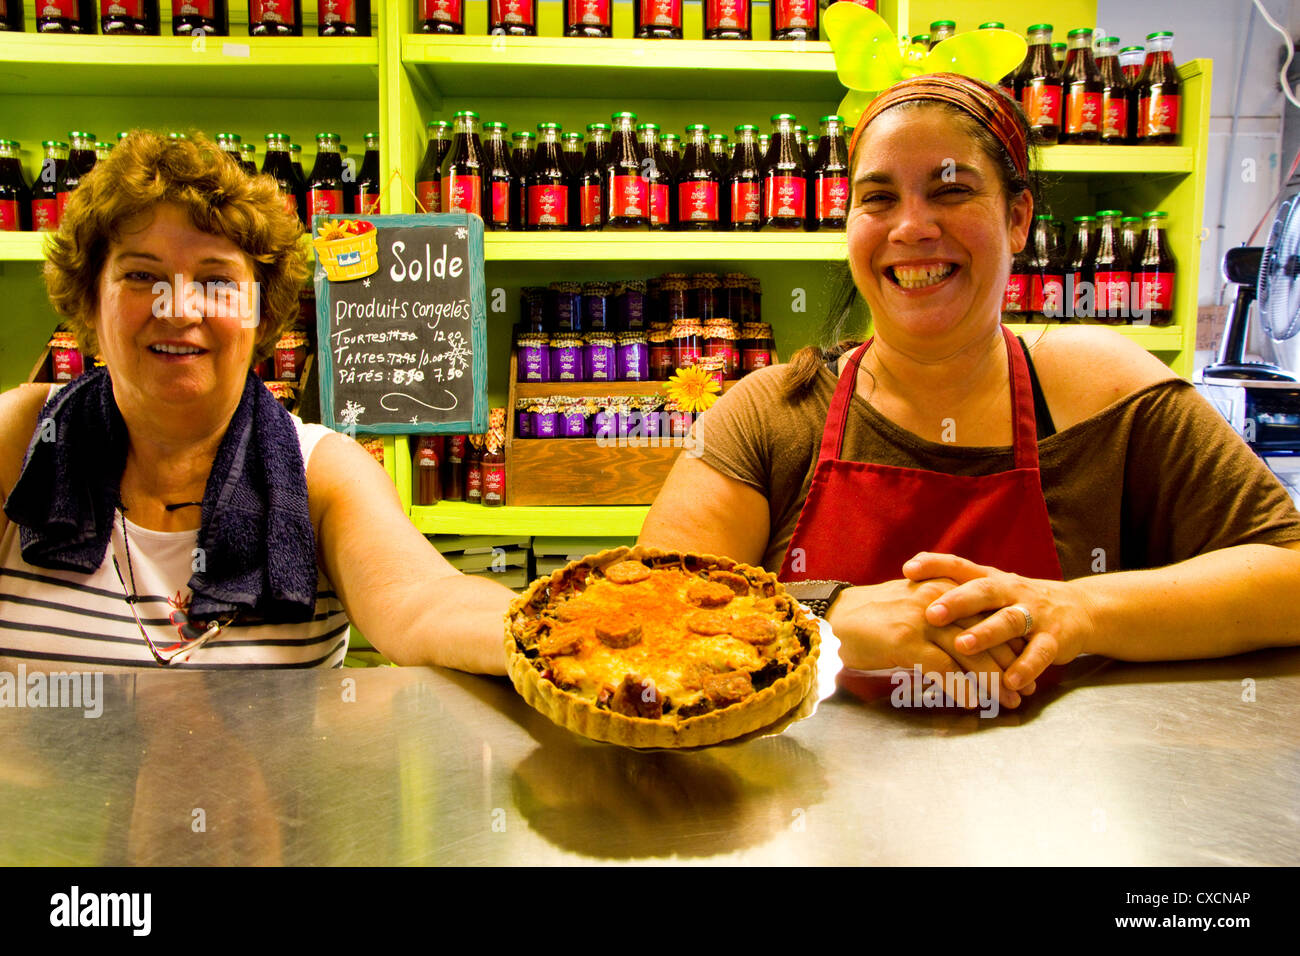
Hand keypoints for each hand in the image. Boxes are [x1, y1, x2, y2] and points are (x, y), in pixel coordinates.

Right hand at [826, 578, 1029, 708]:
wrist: (833, 617)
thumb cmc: (873, 617)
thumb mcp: (914, 605)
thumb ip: (944, 614)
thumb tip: (971, 638)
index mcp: (942, 588)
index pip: (988, 615)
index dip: (1010, 642)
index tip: (1026, 665)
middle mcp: (937, 601)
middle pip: (986, 634)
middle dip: (1011, 665)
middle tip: (1026, 691)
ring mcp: (922, 620)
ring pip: (970, 652)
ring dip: (993, 681)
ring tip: (1008, 702)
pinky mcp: (906, 641)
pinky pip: (943, 668)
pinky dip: (961, 688)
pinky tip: (973, 704)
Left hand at [902, 552, 1094, 691]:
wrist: (1077, 610)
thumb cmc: (1018, 601)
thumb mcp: (989, 591)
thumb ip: (954, 588)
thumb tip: (905, 580)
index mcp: (991, 579)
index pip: (961, 566)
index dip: (936, 565)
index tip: (908, 570)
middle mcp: (1012, 592)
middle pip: (984, 591)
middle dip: (957, 602)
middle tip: (931, 613)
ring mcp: (1034, 614)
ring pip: (1009, 621)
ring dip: (986, 634)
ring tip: (962, 645)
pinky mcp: (1054, 639)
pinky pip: (1040, 654)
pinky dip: (1025, 668)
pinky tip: (1009, 681)